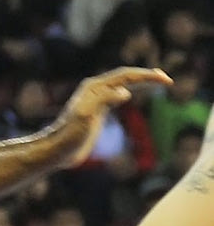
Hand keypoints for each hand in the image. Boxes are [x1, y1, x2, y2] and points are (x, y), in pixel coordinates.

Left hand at [55, 66, 170, 167]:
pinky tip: (134, 94)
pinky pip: (117, 94)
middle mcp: (95, 89)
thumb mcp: (86, 116)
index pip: (125, 76)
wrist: (58, 149)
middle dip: (146, 76)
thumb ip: (103, 101)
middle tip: (168, 80)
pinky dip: (130, 91)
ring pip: (122, 84)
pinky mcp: (97, 110)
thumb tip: (125, 92)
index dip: (146, 76)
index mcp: (94, 87)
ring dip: (140, 81)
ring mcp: (96, 99)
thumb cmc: (70, 134)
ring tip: (158, 81)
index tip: (165, 79)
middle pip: (125, 76)